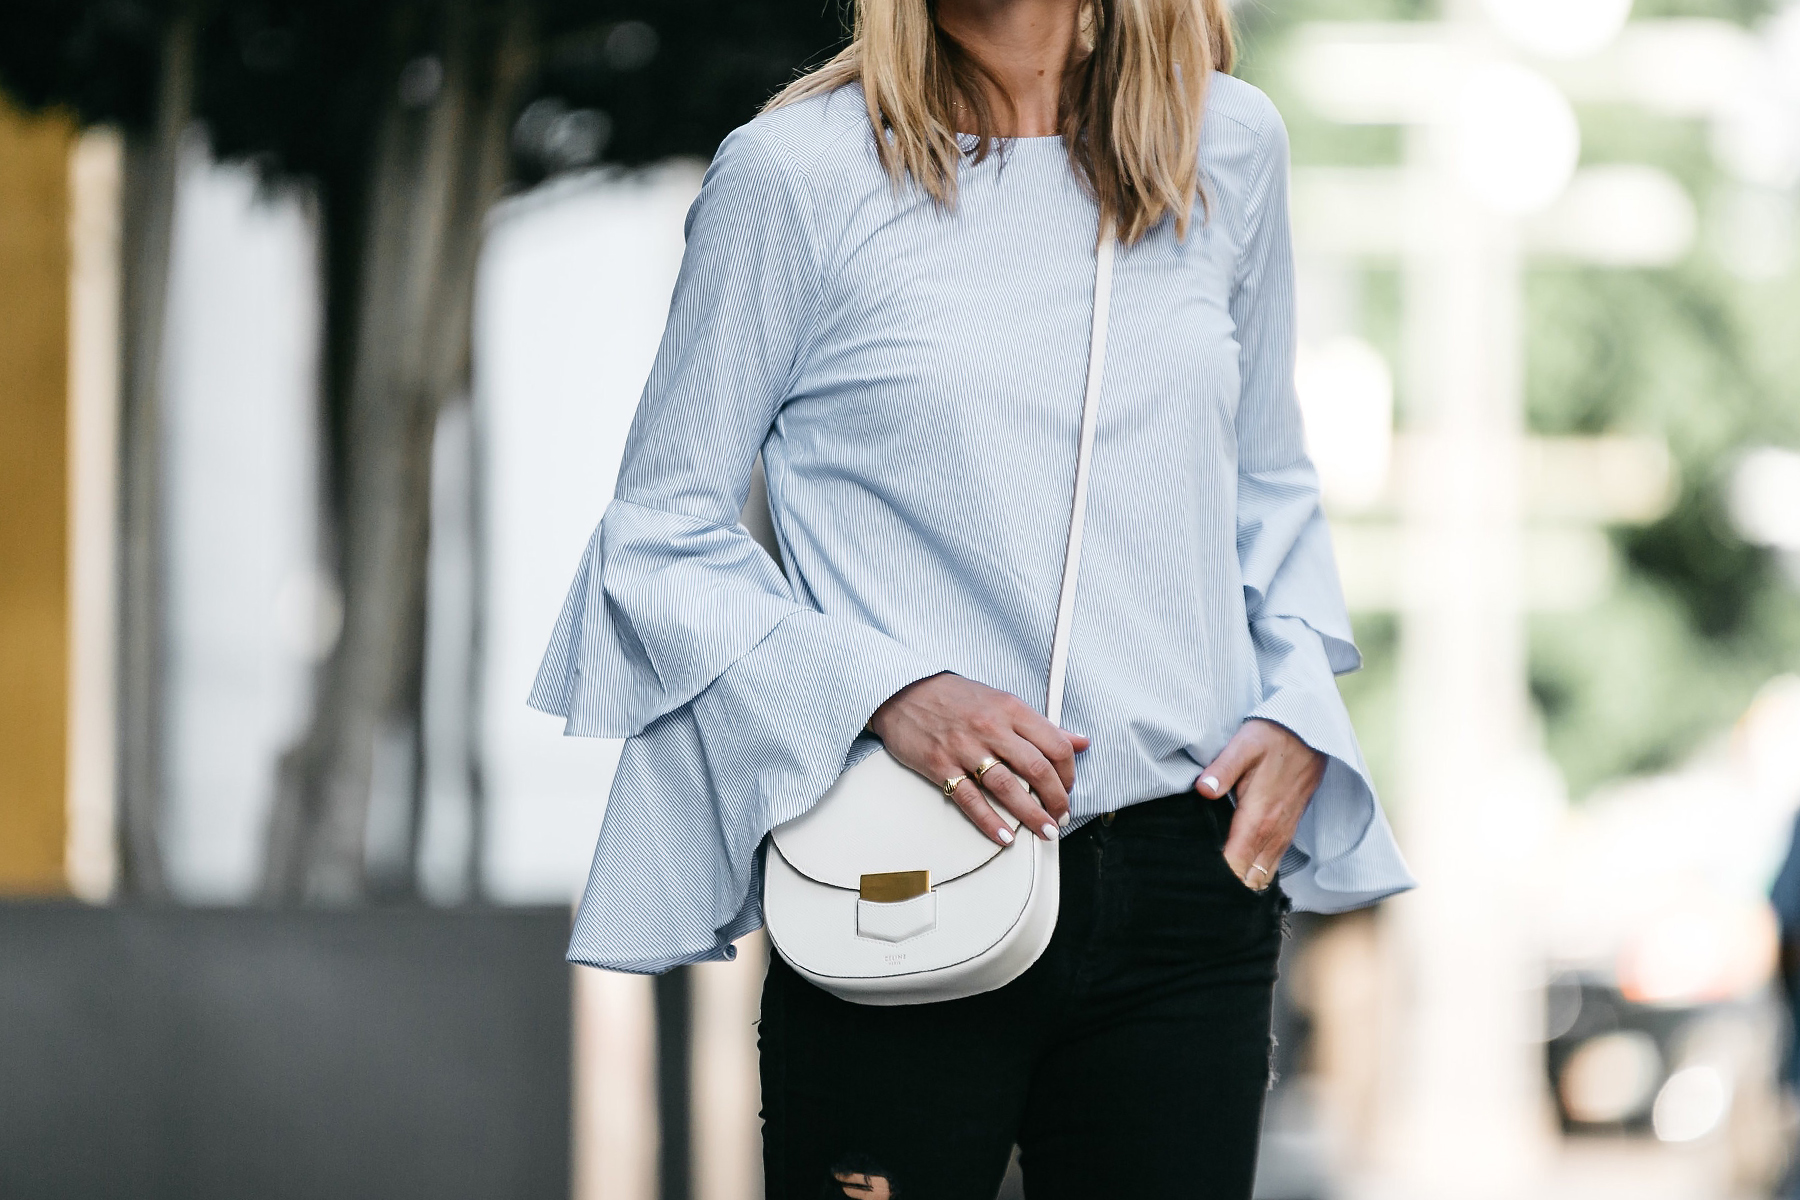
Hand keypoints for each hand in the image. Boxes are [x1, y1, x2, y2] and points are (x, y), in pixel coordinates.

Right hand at [868, 673, 1089, 845]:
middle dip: (1056, 799)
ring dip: (1032, 815)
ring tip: (1045, 830)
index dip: (1068, 772)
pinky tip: (1005, 835)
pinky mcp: (941, 766)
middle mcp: (991, 727)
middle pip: (1036, 769)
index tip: (1068, 787)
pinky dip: (990, 822)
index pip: (1055, 744)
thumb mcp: (1002, 700)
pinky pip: (970, 800)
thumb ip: (1041, 724)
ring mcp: (965, 748)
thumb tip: (1078, 741)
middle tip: (1061, 815)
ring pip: (1008, 788)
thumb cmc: (952, 696)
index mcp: (1010, 709)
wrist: (903, 690)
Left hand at [1195, 719, 1324, 890]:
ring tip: (1215, 889)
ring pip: (1263, 877)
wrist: (1310, 734)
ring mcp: (1283, 835)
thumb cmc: (1273, 738)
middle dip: (1227, 890)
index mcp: (1259, 819)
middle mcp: (1274, 834)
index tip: (1196, 882)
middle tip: (1200, 889)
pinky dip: (1255, 875)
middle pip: (1249, 880)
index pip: (1236, 867)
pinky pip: (1272, 865)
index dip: (1216, 881)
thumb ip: (1222, 770)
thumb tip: (1202, 790)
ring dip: (1242, 885)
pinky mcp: (1287, 832)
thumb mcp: (1244, 746)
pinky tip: (1238, 874)